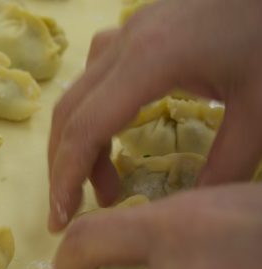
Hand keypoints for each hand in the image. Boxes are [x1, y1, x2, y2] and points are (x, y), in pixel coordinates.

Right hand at [47, 0, 261, 230]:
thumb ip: (228, 163)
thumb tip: (190, 211)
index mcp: (150, 61)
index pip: (86, 129)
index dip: (67, 178)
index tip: (61, 217)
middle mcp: (124, 45)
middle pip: (69, 113)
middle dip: (63, 167)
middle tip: (71, 209)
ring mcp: (126, 33)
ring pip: (77, 95)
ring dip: (79, 142)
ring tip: (105, 182)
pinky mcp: (135, 31)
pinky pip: (95, 76)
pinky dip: (93, 112)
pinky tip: (115, 128)